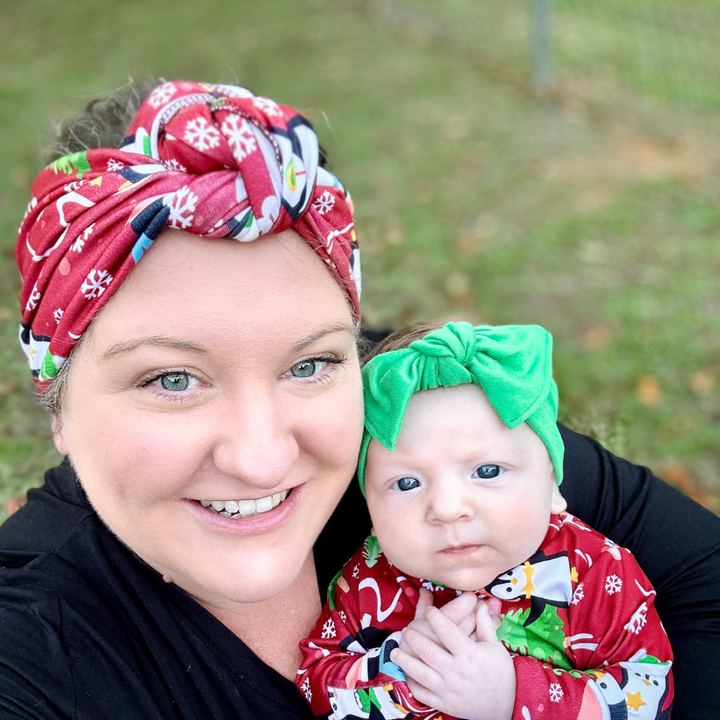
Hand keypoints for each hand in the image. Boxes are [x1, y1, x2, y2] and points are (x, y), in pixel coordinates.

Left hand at [391, 601, 515, 719]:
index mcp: (469, 655)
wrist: (508, 706)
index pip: (448, 632)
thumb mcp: (495, 647)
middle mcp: (456, 672)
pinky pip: (423, 694)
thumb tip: (481, 603)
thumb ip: (485, 625)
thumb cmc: (501, 673)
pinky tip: (406, 673)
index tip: (430, 610)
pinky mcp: (445, 704)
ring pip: (421, 673)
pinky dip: (412, 683)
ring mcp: (448, 690)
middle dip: (414, 638)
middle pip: (429, 651)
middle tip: (406, 629)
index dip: (436, 618)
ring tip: (395, 651)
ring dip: (405, 660)